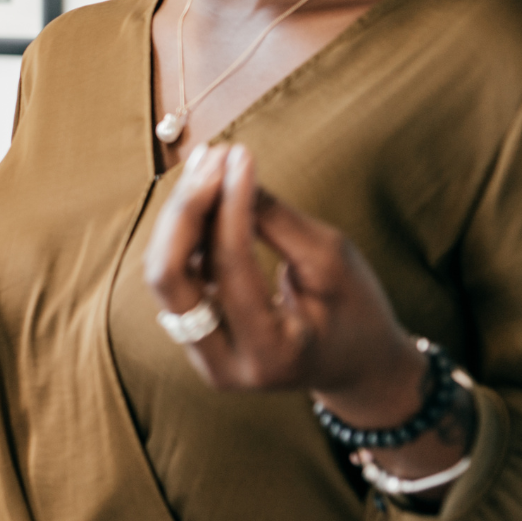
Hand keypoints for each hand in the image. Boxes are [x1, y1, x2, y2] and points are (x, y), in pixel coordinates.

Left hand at [144, 144, 465, 481]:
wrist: (356, 365)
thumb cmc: (356, 311)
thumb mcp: (331, 261)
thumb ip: (275, 221)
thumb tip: (228, 172)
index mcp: (270, 355)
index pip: (231, 267)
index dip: (229, 204)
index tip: (240, 154)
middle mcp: (223, 366)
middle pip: (169, 278)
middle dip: (185, 211)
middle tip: (211, 157)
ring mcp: (201, 357)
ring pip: (164, 275)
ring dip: (181, 215)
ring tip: (208, 163)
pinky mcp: (194, 339)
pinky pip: (175, 278)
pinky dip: (185, 233)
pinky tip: (206, 192)